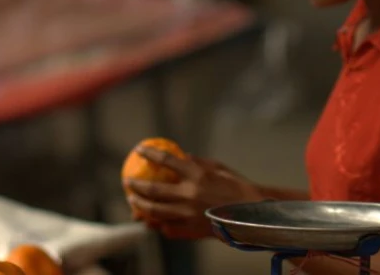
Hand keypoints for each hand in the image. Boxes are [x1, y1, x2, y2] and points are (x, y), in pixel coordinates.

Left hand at [123, 146, 263, 239]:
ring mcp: (188, 214)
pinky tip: (152, 221)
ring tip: (132, 202)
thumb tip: (181, 155)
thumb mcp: (218, 167)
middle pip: (153, 190)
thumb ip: (197, 162)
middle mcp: (189, 194)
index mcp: (196, 175)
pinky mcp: (191, 231)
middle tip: (127, 182)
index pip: (165, 160)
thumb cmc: (237, 187)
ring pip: (154, 212)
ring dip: (139, 206)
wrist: (252, 214)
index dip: (149, 153)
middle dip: (135, 185)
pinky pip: (167, 228)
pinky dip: (159, 224)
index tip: (138, 149)